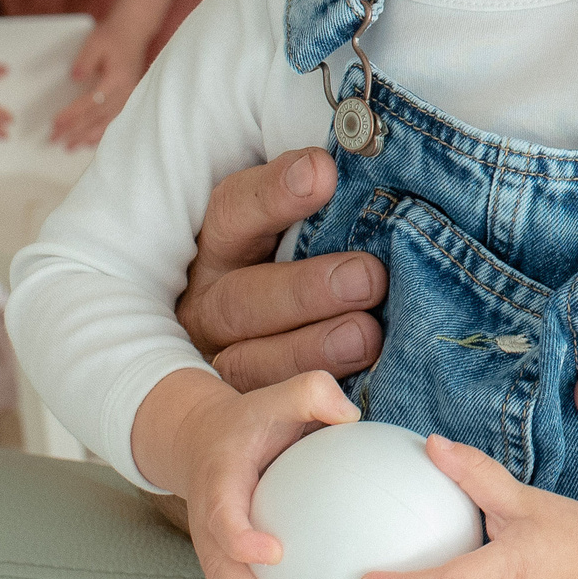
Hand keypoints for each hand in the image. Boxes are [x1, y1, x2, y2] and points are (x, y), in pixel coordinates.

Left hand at [50, 14, 150, 148]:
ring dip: (87, 136)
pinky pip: (115, 121)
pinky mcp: (128, 99)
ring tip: (70, 147)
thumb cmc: (113, 36)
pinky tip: (90, 142)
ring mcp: (129, 97)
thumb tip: (75, 78)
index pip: (92, 102)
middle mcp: (126, 92)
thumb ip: (85, 61)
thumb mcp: (95, 42)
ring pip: (107, 123)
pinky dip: (101, 133)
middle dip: (75, 130)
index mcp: (117, 79)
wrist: (134, 32)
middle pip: (98, 117)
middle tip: (55, 139)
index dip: (73, 114)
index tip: (56, 123)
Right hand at [133, 368, 360, 578]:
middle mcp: (210, 526)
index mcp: (219, 483)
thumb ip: (312, 393)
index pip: (223, 516)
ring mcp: (216, 554)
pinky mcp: (228, 570)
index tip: (272, 553)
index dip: (240, 538)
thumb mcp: (280, 394)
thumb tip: (350, 415)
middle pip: (221, 575)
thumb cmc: (254, 420)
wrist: (205, 441)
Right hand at [175, 148, 388, 389]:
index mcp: (219, 245)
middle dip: (305, 290)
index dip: (273, 193)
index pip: (234, 211)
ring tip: (367, 336)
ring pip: (253, 363)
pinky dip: (313, 409)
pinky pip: (274, 416)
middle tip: (367, 278)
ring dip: (313, 350)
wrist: (281, 340)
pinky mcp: (252, 410)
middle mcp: (210, 306)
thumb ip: (323, 190)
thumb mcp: (306, 222)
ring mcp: (226, 362)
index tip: (322, 172)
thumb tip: (351, 162)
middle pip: (242, 300)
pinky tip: (352, 399)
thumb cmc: (314, 261)